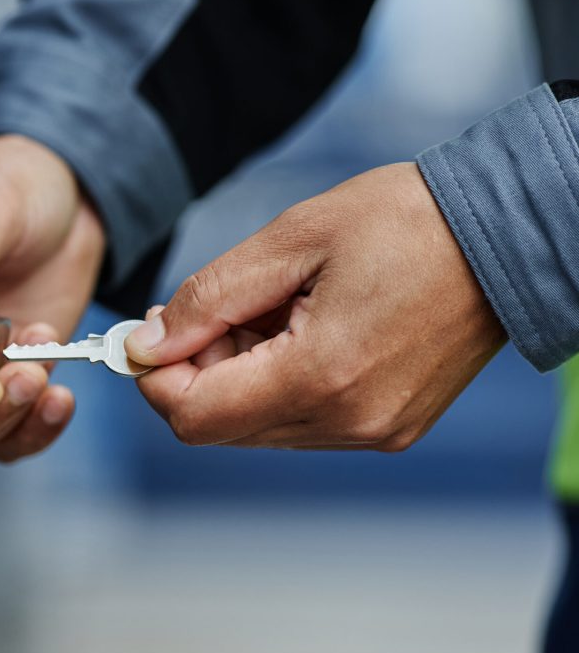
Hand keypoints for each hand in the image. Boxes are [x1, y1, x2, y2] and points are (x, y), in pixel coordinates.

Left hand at [125, 163, 505, 451]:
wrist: (503, 235)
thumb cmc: (405, 222)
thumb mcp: (292, 240)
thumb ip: (210, 298)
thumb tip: (148, 345)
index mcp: (322, 376)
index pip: (195, 415)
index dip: (155, 375)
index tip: (150, 330)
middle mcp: (348, 421)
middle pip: (221, 425)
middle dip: (196, 368)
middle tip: (209, 307)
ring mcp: (373, 430)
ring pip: (258, 425)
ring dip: (236, 372)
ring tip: (264, 307)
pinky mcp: (389, 426)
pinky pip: (300, 419)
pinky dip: (275, 380)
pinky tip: (294, 327)